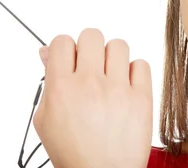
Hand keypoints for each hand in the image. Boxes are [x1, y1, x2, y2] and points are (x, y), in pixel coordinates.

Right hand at [33, 28, 152, 167]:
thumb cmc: (73, 151)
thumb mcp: (46, 119)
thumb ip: (48, 82)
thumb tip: (48, 52)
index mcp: (61, 89)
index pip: (62, 41)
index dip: (66, 48)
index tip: (71, 60)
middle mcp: (89, 85)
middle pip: (92, 35)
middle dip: (89, 47)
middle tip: (91, 66)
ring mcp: (117, 90)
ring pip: (118, 45)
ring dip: (113, 57)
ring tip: (110, 76)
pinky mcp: (141, 98)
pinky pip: (141, 64)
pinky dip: (134, 72)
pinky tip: (126, 86)